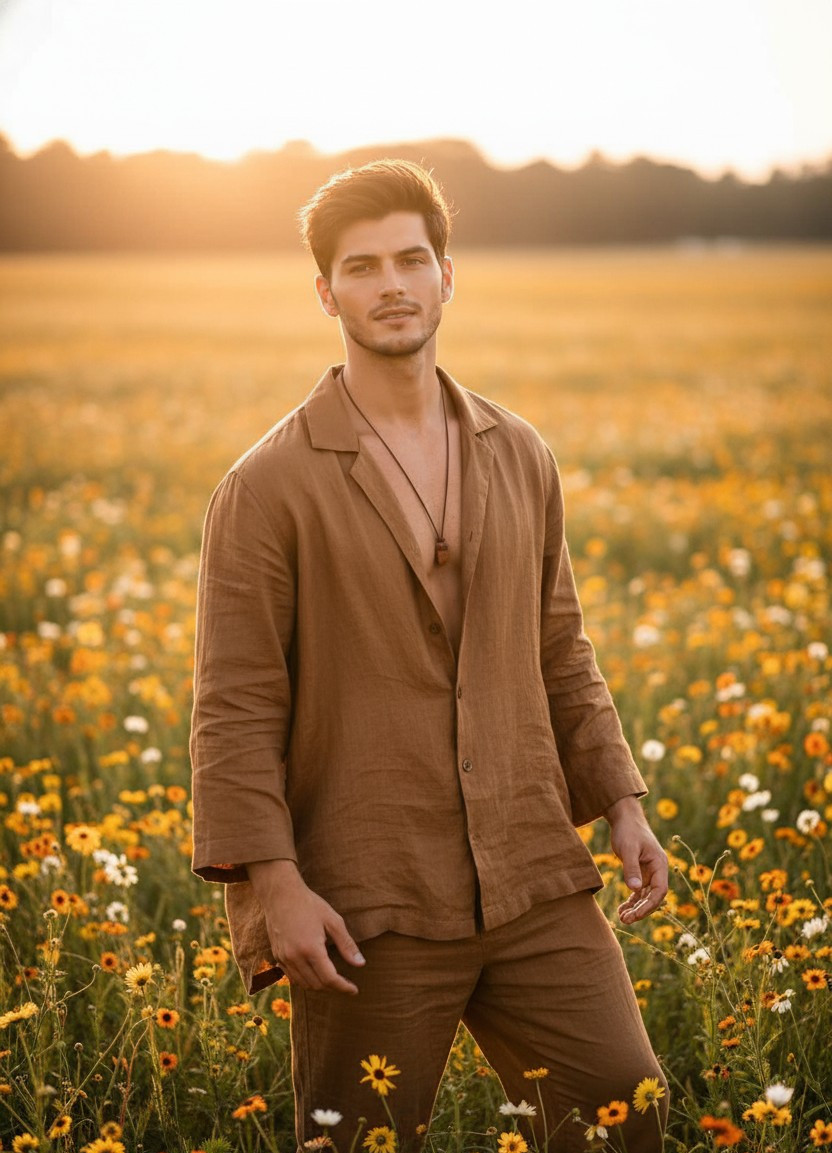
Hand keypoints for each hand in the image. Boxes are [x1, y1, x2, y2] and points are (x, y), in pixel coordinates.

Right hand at [246, 859, 365, 993]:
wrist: (281, 894)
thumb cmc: (309, 904)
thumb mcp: (333, 920)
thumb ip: (346, 944)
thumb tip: (360, 964)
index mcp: (311, 949)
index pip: (329, 979)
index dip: (343, 987)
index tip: (354, 990)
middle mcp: (295, 957)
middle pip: (317, 985)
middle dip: (333, 987)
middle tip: (346, 983)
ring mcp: (284, 958)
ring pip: (303, 984)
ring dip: (319, 985)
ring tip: (332, 979)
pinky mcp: (277, 956)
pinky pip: (292, 977)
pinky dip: (305, 980)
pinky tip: (314, 972)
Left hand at [604, 795, 667, 924]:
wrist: (624, 818)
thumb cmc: (628, 830)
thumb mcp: (628, 848)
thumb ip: (632, 868)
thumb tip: (635, 890)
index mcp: (660, 864)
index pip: (660, 890)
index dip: (650, 905)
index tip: (636, 914)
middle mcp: (657, 870)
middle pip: (653, 896)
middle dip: (641, 910)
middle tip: (626, 920)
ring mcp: (649, 872)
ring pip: (645, 896)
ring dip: (636, 908)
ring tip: (622, 918)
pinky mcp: (640, 872)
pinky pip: (638, 891)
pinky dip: (631, 901)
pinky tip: (622, 910)